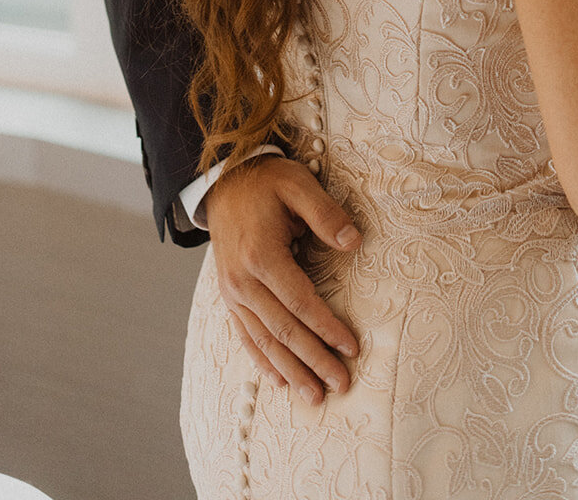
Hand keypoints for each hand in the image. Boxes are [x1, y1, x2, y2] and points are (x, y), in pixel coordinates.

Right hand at [205, 155, 361, 400]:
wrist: (224, 182)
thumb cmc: (267, 181)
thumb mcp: (299, 184)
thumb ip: (326, 213)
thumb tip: (354, 242)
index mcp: (261, 255)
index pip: (300, 302)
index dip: (326, 327)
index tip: (352, 347)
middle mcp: (242, 281)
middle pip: (283, 330)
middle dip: (313, 360)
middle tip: (341, 384)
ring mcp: (232, 292)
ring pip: (263, 340)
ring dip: (290, 371)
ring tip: (314, 396)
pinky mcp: (229, 296)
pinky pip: (245, 335)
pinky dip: (262, 360)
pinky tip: (278, 379)